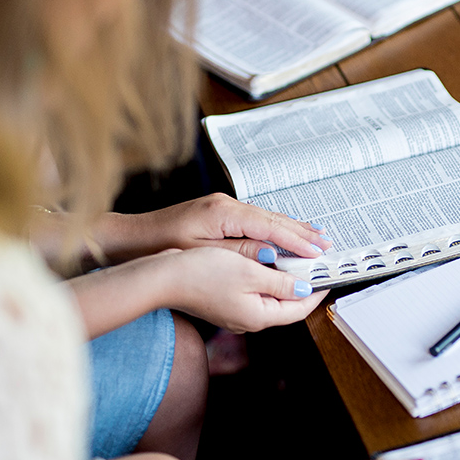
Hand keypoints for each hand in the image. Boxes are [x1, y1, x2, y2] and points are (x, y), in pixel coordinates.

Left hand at [141, 193, 328, 262]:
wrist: (132, 238)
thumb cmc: (162, 247)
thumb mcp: (203, 254)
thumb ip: (240, 252)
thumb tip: (272, 255)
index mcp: (223, 213)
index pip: (270, 226)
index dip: (296, 240)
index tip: (317, 251)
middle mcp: (227, 204)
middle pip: (273, 218)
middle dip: (302, 232)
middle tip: (327, 244)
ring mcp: (223, 206)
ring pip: (267, 217)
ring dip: (292, 228)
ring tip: (316, 237)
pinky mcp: (219, 212)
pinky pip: (256, 219)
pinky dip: (275, 227)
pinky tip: (285, 232)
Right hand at [162, 246, 326, 331]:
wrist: (164, 277)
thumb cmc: (203, 273)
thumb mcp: (250, 272)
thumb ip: (281, 281)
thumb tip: (304, 288)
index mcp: (258, 316)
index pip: (299, 308)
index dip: (317, 292)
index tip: (328, 276)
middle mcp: (248, 320)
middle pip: (285, 304)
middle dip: (302, 284)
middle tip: (314, 264)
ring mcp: (235, 314)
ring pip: (269, 297)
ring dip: (283, 280)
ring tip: (294, 261)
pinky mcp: (224, 304)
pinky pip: (253, 293)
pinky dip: (264, 279)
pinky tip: (265, 264)